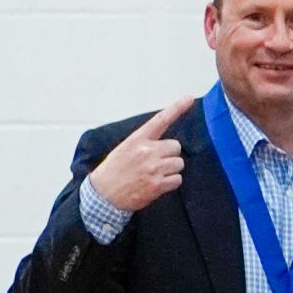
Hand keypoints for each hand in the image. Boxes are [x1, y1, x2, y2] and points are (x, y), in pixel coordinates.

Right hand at [89, 98, 195, 214]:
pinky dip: (171, 183)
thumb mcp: (124, 149)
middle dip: (169, 154)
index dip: (176, 108)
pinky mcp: (158, 184)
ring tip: (154, 174)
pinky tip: (157, 184)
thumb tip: (165, 145)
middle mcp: (147, 151)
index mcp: (136, 140)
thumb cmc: (114, 171)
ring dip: (171, 169)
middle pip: (176, 147)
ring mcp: (153, 168)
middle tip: (155, 163)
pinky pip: (178, 179)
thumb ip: (144, 143)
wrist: (104, 194)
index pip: (160, 121)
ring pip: (179, 163)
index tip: (188, 98)